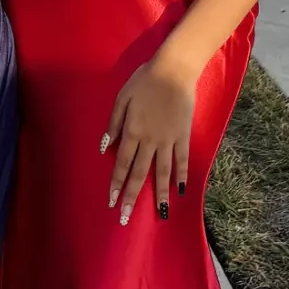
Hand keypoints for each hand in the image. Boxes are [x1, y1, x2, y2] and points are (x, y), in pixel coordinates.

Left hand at [102, 51, 197, 224]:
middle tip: (126, 218)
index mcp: (132, 131)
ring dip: (160, 195)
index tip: (112, 201)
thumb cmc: (144, 81)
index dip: (117, 183)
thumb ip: (113, 124)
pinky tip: (180, 191)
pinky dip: (181, 175)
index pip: (122, 163)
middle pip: (140, 173)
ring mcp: (168, 140)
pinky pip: (182, 160)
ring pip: (162, 172)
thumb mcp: (122, 98)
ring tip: (160, 214)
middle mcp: (150, 140)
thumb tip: (104, 147)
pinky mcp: (183, 135)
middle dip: (132, 197)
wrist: (174, 70)